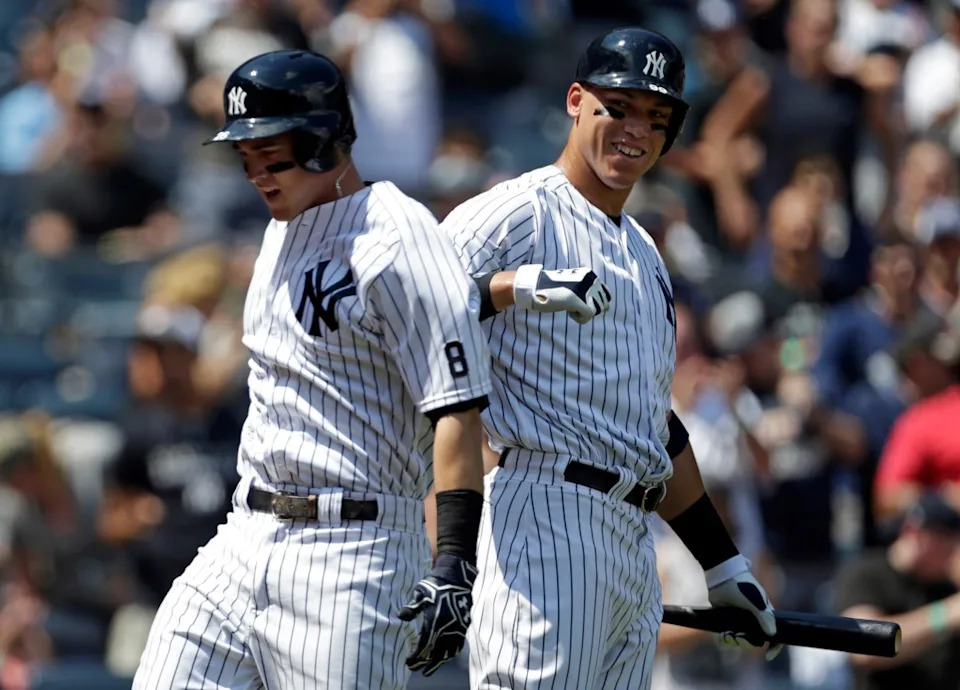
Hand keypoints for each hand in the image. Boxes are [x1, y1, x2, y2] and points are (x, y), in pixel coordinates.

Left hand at [398, 554, 477, 675]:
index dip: (416, 657)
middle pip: (436, 653)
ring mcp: (458, 628)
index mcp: (435, 621)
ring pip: (448, 652)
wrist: (457, 576)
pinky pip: (458, 645)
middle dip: (426, 663)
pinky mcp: (464, 626)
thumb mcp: (420, 593)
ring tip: (430, 668)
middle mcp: (447, 627)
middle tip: (416, 669)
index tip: (408, 663)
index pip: (424, 646)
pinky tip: (445, 656)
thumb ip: (411, 608)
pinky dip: (451, 654)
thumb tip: (400, 616)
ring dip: (439, 662)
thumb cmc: (435, 584)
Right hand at [514, 264, 611, 323]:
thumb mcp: (574, 285)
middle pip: (603, 305)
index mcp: (590, 275)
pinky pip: (588, 316)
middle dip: (590, 309)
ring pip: (597, 311)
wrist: (535, 287)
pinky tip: (568, 311)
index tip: (579, 302)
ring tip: (571, 308)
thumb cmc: (553, 289)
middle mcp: (590, 280)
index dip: (595, 304)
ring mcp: (585, 290)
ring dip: (584, 313)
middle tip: (574, 305)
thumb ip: (587, 290)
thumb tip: (604, 306)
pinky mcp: (578, 300)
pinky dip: (579, 318)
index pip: (606, 295)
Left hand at [707, 558, 780, 659]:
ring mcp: (739, 621)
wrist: (722, 575)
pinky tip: (722, 635)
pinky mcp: (727, 620)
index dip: (774, 647)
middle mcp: (754, 621)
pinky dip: (725, 639)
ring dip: (734, 642)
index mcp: (765, 616)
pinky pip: (728, 636)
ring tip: (727, 635)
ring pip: (740, 640)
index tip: (768, 655)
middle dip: (747, 644)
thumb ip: (764, 616)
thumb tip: (772, 634)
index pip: (775, 636)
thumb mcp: (755, 601)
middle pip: (755, 642)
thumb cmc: (742, 585)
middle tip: (738, 637)